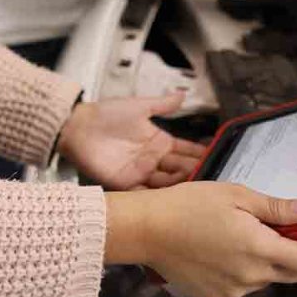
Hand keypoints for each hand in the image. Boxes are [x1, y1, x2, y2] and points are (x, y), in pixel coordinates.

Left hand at [57, 92, 207, 189]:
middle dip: (196, 172)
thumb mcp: (138, 106)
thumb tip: (183, 95)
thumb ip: (162, 104)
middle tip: (215, 178)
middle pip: (179, 169)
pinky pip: (146, 194)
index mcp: (158, 141)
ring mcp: (140, 173)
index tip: (217, 157)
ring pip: (167, 183)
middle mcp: (152, 159)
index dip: (199, 154)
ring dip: (181, 186)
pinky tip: (173, 202)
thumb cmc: (106, 114)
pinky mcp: (126, 184)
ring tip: (199, 189)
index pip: (185, 150)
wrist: (78, 127)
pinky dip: (159, 198)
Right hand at [105, 183, 296, 296]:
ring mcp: (235, 291)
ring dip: (269, 261)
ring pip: (268, 278)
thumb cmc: (186, 206)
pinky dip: (246, 271)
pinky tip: (226, 250)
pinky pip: (245, 286)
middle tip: (295, 233)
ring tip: (246, 235)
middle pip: (294, 273)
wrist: (148, 230)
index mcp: (259, 247)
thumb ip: (275, 208)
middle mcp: (252, 276)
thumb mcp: (235, 194)